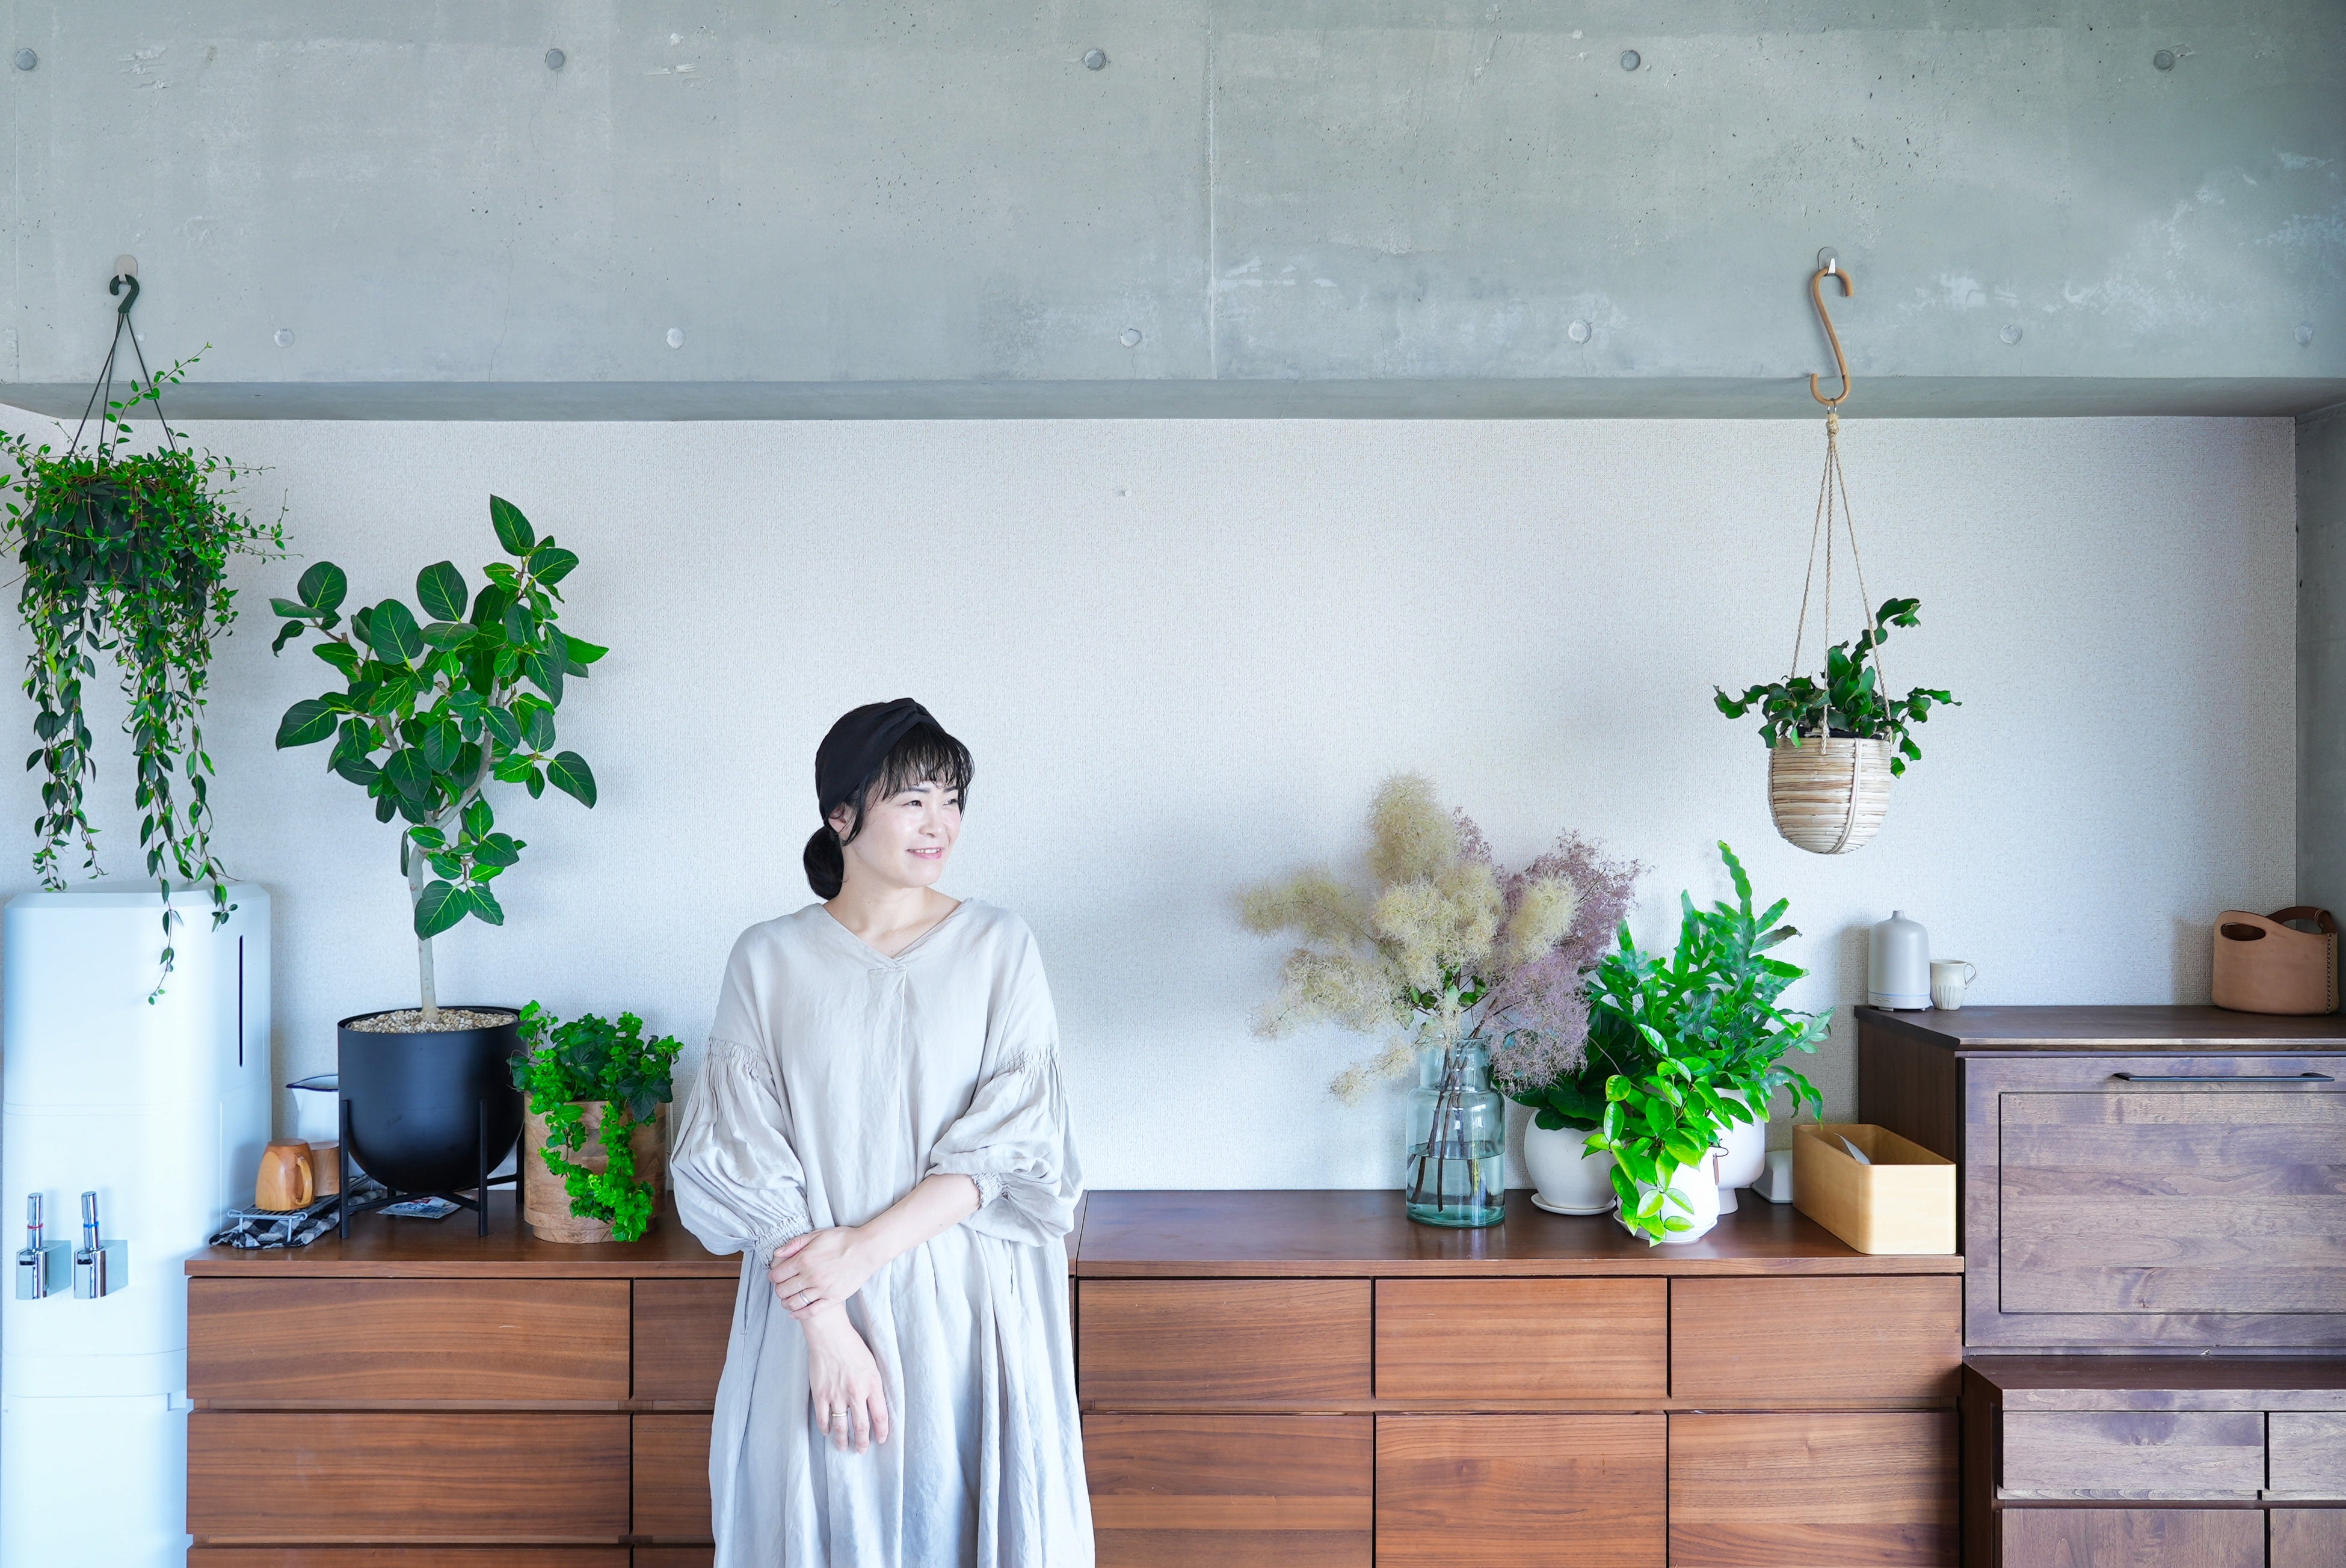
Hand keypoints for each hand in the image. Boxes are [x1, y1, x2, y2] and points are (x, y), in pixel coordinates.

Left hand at [770, 1226, 877, 1320]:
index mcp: (803, 1259)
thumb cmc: (842, 1240)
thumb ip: (795, 1244)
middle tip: (782, 1287)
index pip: (777, 1275)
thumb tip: (777, 1254)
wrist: (866, 1249)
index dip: (773, 1276)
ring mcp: (821, 1289)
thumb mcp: (817, 1235)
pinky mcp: (832, 1298)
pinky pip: (811, 1311)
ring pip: (794, 1303)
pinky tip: (794, 1313)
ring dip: (786, 1303)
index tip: (776, 1276)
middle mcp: (810, 1276)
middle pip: (783, 1290)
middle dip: (778, 1290)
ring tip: (786, 1300)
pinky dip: (799, 1314)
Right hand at [801, 1305, 889, 1452]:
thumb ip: (874, 1386)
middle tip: (862, 1450)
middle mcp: (856, 1394)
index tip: (881, 1439)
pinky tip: (827, 1432)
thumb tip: (875, 1404)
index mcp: (872, 1385)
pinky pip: (823, 1418)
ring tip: (844, 1447)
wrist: (830, 1335)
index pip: (880, 1416)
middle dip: (862, 1442)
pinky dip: (825, 1428)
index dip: (881, 1432)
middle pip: (861, 1427)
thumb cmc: (853, 1346)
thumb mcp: (872, 1365)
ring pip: (841, 1427)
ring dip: (843, 1440)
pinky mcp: (821, 1394)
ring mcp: (837, 1396)